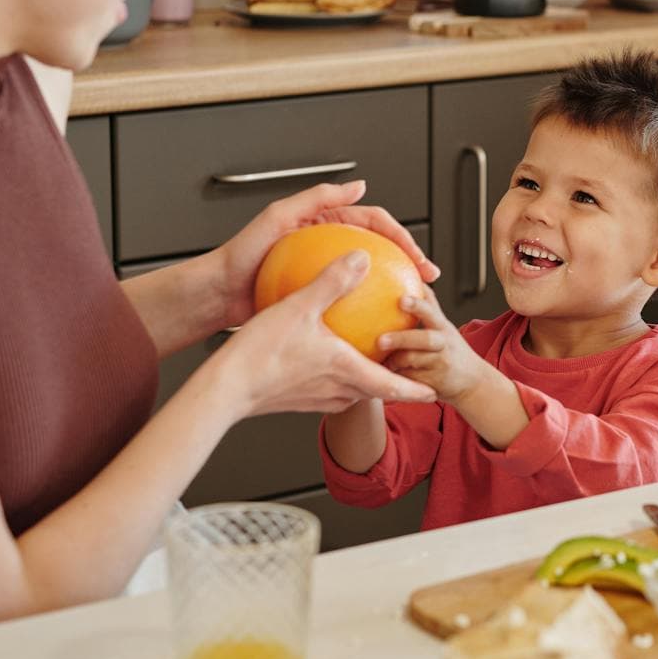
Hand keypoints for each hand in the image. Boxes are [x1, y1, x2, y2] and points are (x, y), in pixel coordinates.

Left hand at [207, 181, 439, 330]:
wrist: (218, 293)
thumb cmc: (241, 254)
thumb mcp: (277, 217)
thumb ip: (317, 198)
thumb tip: (360, 185)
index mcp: (325, 222)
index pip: (374, 223)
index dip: (401, 236)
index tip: (416, 257)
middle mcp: (329, 246)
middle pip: (380, 249)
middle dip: (409, 263)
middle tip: (427, 281)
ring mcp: (324, 273)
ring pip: (369, 278)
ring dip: (393, 289)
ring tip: (411, 306)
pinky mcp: (316, 297)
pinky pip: (348, 303)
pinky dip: (367, 314)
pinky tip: (379, 329)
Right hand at [219, 250, 435, 417]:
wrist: (223, 388)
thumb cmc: (260, 353)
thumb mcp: (300, 307)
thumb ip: (333, 281)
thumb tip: (362, 257)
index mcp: (346, 371)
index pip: (392, 386)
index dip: (416, 389)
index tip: (434, 391)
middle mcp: (335, 390)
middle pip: (376, 393)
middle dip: (397, 386)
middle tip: (411, 374)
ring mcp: (315, 398)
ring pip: (353, 394)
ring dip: (369, 384)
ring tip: (377, 369)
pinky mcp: (297, 401)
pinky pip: (330, 392)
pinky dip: (341, 381)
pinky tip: (330, 363)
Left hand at [377, 286, 490, 402]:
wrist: (473, 382)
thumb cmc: (450, 349)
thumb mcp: (443, 325)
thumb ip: (428, 305)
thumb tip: (413, 275)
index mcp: (442, 327)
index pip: (431, 311)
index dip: (417, 305)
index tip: (402, 299)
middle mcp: (443, 343)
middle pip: (424, 339)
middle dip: (401, 339)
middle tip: (380, 340)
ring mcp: (439, 364)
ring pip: (412, 361)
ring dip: (395, 362)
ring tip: (384, 362)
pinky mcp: (434, 383)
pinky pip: (409, 380)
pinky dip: (398, 377)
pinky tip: (388, 376)